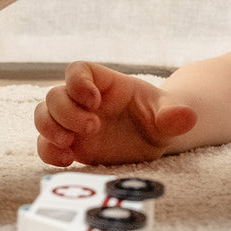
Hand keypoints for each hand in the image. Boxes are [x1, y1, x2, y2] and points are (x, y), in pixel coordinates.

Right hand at [34, 61, 196, 166]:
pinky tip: (67, 160)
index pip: (78, 70)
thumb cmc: (160, 117)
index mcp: (106, 84)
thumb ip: (174, 116)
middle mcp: (84, 101)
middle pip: (55, 95)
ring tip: (70, 144)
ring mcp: (74, 123)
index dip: (78, 82)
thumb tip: (187, 116)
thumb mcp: (170, 116)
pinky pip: (46, 144)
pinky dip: (49, 151)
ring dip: (49, 129)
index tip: (93, 101)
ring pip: (44, 116)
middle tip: (92, 128)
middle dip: (66, 112)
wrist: (157, 138)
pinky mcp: (72, 145)